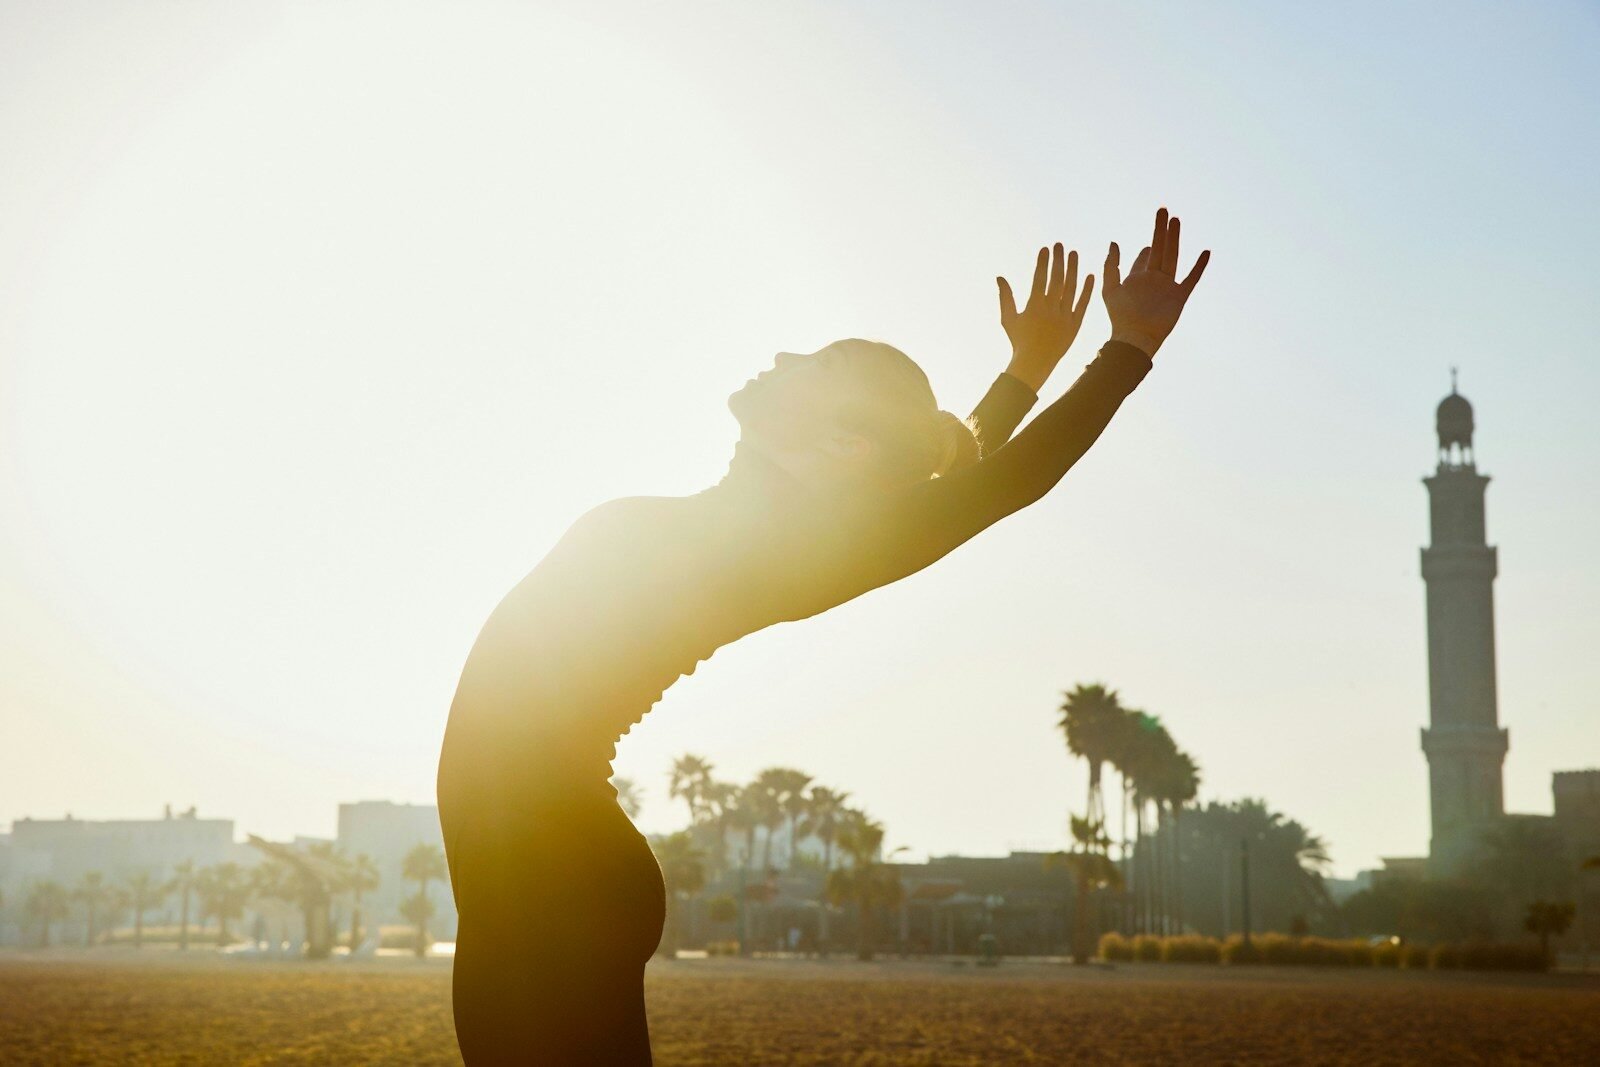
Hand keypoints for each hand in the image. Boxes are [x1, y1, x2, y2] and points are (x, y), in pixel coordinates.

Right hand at [997, 242, 1094, 391]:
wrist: (1035, 363)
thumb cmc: (1018, 341)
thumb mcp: (1008, 319)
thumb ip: (1005, 297)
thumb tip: (1000, 277)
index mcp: (1034, 307)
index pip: (1040, 279)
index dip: (1043, 263)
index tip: (1045, 249)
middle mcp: (1051, 310)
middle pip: (1057, 279)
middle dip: (1058, 260)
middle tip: (1060, 245)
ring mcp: (1064, 317)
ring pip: (1071, 288)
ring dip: (1073, 270)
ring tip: (1074, 254)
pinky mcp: (1075, 325)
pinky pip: (1083, 304)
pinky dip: (1087, 290)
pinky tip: (1090, 276)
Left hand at [1102, 207, 1209, 357]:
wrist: (1135, 337)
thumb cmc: (1119, 317)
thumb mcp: (1110, 289)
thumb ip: (1111, 266)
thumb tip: (1114, 242)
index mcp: (1137, 279)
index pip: (1143, 258)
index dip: (1147, 247)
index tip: (1150, 239)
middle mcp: (1153, 280)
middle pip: (1160, 249)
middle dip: (1160, 230)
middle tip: (1163, 210)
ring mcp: (1167, 287)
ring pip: (1173, 256)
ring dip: (1174, 237)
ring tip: (1176, 219)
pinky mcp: (1179, 296)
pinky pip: (1191, 278)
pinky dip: (1199, 266)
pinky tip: (1205, 252)